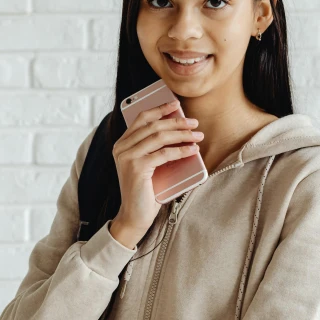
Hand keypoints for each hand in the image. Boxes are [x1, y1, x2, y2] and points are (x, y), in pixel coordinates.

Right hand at [111, 100, 202, 239]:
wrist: (135, 215)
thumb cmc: (145, 190)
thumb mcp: (148, 164)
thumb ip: (154, 148)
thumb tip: (179, 129)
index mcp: (122, 143)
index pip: (142, 118)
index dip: (160, 108)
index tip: (176, 104)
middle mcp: (121, 147)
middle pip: (153, 125)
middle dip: (176, 121)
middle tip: (194, 123)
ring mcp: (127, 157)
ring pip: (159, 136)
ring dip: (182, 134)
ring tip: (198, 135)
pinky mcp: (136, 168)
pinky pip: (163, 154)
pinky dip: (180, 150)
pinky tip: (193, 150)